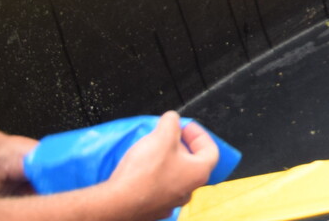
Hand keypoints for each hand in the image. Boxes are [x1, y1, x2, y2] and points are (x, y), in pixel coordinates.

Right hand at [103, 112, 218, 220]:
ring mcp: (172, 203)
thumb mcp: (162, 136)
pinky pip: (160, 189)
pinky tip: (143, 170)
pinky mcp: (154, 209)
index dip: (199, 134)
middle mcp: (189, 190)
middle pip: (192, 163)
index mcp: (199, 173)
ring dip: (168, 162)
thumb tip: (172, 118)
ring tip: (154, 151)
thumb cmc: (145, 171)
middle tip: (168, 136)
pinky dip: (155, 177)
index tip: (185, 126)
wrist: (117, 203)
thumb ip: (171, 122)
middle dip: (181, 146)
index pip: (210, 149)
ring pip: (175, 177)